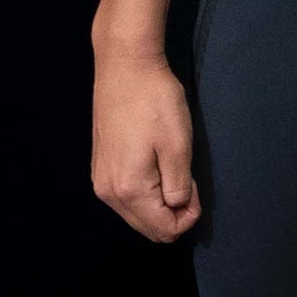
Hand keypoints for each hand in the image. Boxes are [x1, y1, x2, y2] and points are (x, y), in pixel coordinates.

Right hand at [92, 49, 199, 241]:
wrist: (125, 67)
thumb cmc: (155, 101)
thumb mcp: (178, 145)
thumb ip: (179, 187)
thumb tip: (178, 208)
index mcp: (129, 190)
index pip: (164, 230)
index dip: (188, 216)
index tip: (195, 187)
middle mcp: (108, 193)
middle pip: (148, 228)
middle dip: (174, 213)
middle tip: (187, 180)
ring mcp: (101, 181)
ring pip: (137, 214)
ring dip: (160, 203)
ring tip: (173, 169)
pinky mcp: (101, 168)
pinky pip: (126, 198)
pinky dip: (146, 193)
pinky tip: (156, 165)